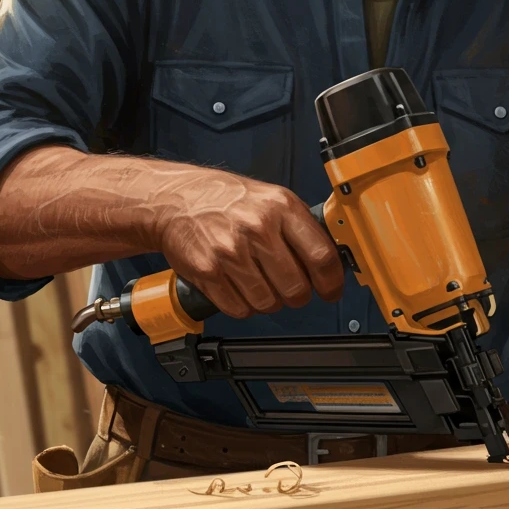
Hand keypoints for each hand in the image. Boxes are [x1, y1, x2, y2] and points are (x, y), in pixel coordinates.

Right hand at [152, 165, 343, 318]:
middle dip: (297, 295)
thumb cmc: (228, 200)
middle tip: (290, 289)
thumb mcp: (271, 199)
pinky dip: (242, 305)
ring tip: (258, 282)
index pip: (321, 256)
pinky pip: (239, 309)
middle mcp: (258, 228)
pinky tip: (238, 287)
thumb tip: (332, 260)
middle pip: (296, 287)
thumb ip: (300, 227)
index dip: (331, 282)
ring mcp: (231, 251)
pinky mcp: (208, 271)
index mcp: (281, 207)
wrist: (177, 199)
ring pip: (268, 303)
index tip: (331, 290)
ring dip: (267, 301)